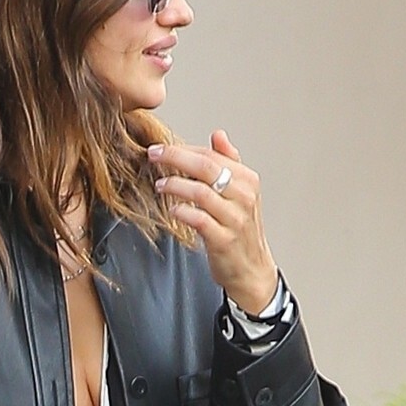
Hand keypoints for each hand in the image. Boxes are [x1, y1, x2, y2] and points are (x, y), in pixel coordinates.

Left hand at [149, 129, 278, 314]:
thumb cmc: (241, 230)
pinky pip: (199, 220)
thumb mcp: (241, 193)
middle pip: (206, 168)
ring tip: (160, 185)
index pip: (211, 156)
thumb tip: (218, 135)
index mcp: (247, 180)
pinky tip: (173, 209)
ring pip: (200, 192)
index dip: (184, 149)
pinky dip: (182, 212)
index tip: (162, 148)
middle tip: (154, 155)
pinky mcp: (224, 240)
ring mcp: (235, 219)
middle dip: (175, 157)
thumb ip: (229, 162)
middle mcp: (244, 197)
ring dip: (175, 185)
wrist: (252, 270)